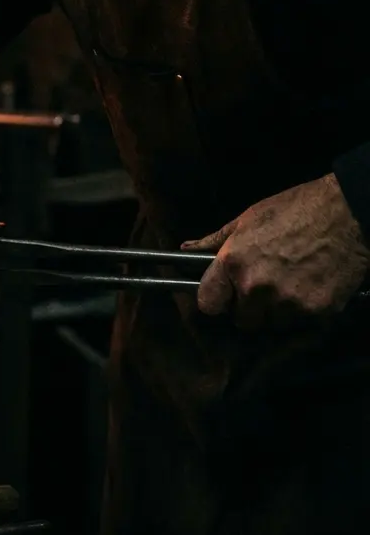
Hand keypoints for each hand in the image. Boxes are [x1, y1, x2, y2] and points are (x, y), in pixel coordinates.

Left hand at [181, 174, 369, 326]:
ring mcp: (287, 302)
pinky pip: (300, 323)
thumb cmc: (295, 210)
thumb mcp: (247, 219)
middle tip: (264, 288)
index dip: (215, 301)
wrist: (349, 213)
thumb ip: (214, 241)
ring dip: (276, 312)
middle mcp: (256, 287)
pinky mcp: (316, 312)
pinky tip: (310, 287)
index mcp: (233, 264)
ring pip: (272, 324)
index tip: (224, 296)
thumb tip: (185, 250)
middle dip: (249, 308)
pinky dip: (303, 311)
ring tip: (289, 285)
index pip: (208, 305)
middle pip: (242, 320)